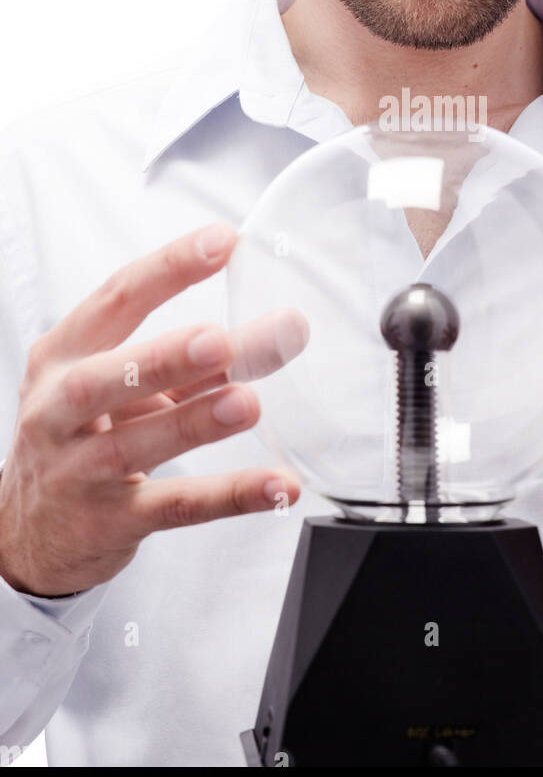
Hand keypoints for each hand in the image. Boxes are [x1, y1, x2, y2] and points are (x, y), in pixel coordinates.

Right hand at [0, 222, 307, 597]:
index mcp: (64, 357)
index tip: (223, 241)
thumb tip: (279, 331)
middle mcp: (58, 410)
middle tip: (217, 339)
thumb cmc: (83, 439)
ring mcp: (78, 470)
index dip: (169, 269)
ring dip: (193, 422)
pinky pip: (173, 507)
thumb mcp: (125, 391)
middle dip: (161, 357)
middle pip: (103, 378)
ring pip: (132, 445)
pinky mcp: (109, 522)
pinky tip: (276, 484)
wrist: (28, 535)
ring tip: (248, 403)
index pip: (116, 299)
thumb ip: (199, 363)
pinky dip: (230, 496)